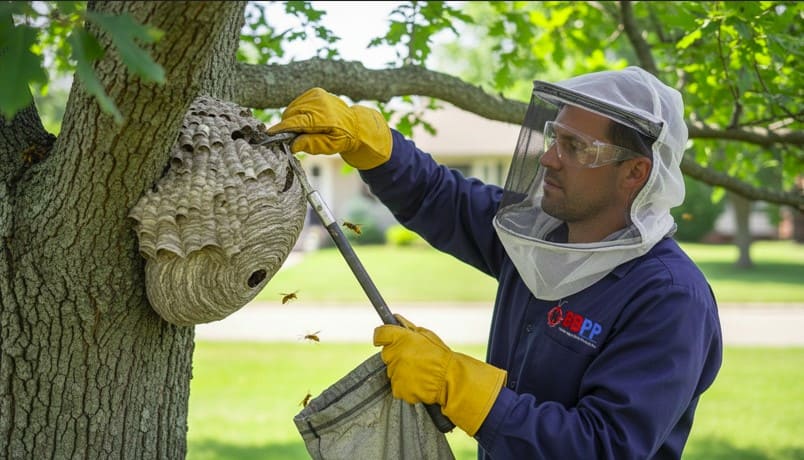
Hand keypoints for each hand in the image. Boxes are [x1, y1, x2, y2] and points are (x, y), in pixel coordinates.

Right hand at [267, 87, 391, 169]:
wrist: (354, 124)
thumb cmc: (341, 138)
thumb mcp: (328, 146)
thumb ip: (310, 144)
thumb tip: (291, 144)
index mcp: (323, 117)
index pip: (295, 122)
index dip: (281, 129)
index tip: (268, 134)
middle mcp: (319, 102)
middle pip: (291, 115)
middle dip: (288, 127)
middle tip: (294, 138)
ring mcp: (316, 94)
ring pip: (292, 109)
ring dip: (292, 119)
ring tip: (304, 129)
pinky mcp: (314, 91)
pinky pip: (297, 103)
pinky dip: (297, 112)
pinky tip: (306, 120)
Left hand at [373, 314, 506, 435]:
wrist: (450, 380)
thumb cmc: (441, 356)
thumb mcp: (427, 335)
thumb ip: (408, 327)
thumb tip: (395, 318)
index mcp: (401, 339)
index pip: (380, 334)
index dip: (383, 336)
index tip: (386, 339)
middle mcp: (395, 355)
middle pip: (386, 354)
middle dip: (396, 355)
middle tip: (413, 358)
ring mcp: (395, 373)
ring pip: (392, 371)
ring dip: (401, 371)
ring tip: (419, 371)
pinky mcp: (398, 389)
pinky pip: (397, 385)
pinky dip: (405, 385)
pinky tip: (418, 382)